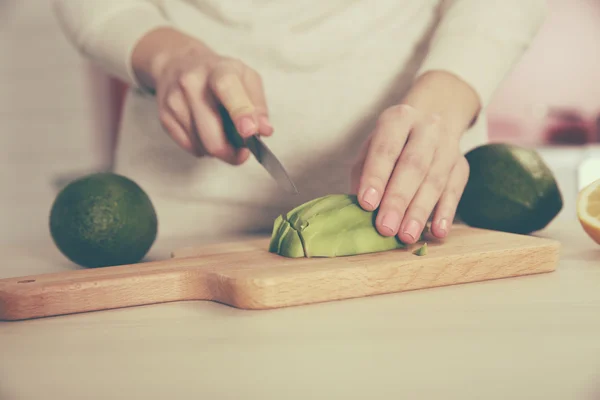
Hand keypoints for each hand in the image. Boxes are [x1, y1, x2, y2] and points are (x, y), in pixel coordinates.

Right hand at [132, 28, 272, 163]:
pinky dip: (203, 148)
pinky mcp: (164, 117)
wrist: (178, 62)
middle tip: (242, 153)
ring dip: (218, 149)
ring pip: (202, 146)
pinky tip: (205, 132)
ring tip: (221, 133)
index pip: (227, 89)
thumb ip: (258, 105)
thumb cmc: (218, 74)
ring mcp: (175, 100)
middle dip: (231, 152)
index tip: (250, 132)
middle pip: (212, 133)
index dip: (240, 113)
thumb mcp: (246, 78)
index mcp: (218, 69)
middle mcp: (192, 83)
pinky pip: (190, 148)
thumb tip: (264, 130)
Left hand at [351, 104, 469, 243]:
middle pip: (414, 165)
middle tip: (386, 228)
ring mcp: (448, 145)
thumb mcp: (370, 150)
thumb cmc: (390, 144)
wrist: (428, 123)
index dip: (376, 177)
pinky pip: (455, 190)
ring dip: (420, 211)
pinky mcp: (462, 165)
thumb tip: (359, 211)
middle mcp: (427, 127)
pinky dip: (446, 213)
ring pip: (435, 180)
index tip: (366, 204)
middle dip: (398, 199)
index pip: (386, 148)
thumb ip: (363, 176)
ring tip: (406, 236)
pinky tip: (437, 231)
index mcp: (398, 119)